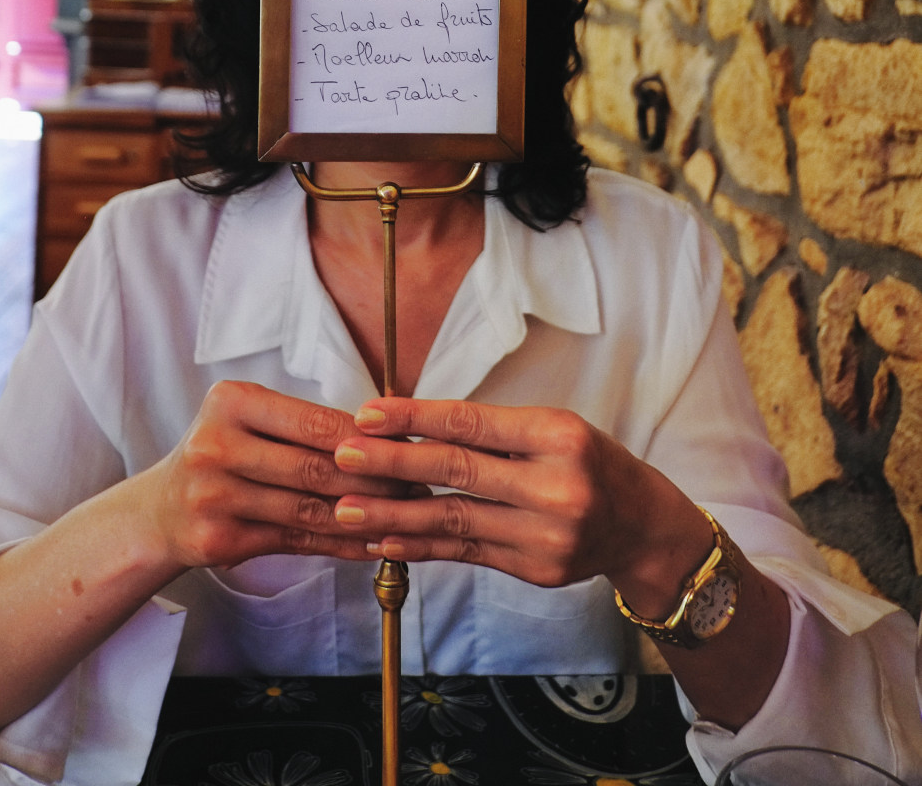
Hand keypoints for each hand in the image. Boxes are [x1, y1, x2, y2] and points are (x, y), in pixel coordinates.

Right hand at [142, 380, 425, 573]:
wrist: (159, 511)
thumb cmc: (224, 454)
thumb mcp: (249, 421)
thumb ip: (305, 425)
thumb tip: (387, 432)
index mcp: (229, 401)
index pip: (313, 421)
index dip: (366, 438)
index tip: (409, 446)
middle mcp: (215, 445)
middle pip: (314, 468)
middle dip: (374, 480)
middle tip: (418, 485)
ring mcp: (212, 495)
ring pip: (307, 508)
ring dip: (364, 516)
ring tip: (405, 516)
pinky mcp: (216, 539)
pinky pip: (295, 541)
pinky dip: (339, 545)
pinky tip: (371, 544)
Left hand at [331, 397, 710, 610]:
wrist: (642, 526)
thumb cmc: (588, 462)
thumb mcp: (553, 429)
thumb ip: (491, 431)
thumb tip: (408, 426)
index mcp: (559, 435)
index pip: (473, 422)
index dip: (416, 418)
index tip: (368, 414)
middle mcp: (556, 486)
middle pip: (458, 471)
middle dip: (393, 464)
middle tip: (342, 457)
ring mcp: (546, 535)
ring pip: (455, 520)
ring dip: (393, 514)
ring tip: (346, 508)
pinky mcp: (535, 570)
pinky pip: (466, 554)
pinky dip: (422, 546)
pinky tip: (385, 538)